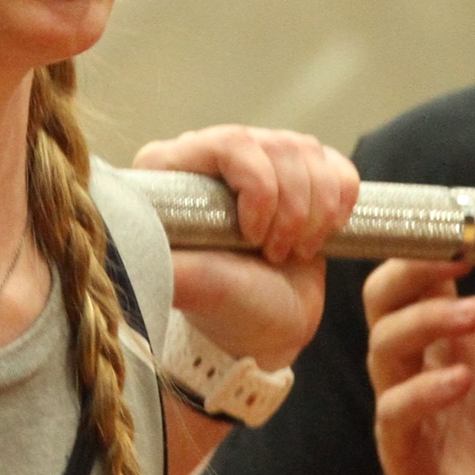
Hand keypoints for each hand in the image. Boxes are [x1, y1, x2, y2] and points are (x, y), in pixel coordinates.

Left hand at [134, 126, 358, 367]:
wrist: (263, 330)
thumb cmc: (222, 308)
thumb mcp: (191, 285)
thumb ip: (165, 259)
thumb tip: (133, 240)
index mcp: (175, 168)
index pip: (230, 143)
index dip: (258, 188)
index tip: (255, 237)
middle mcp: (215, 154)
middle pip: (278, 146)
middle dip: (291, 207)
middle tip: (277, 254)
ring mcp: (261, 161)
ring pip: (310, 152)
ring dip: (316, 210)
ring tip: (295, 251)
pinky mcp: (302, 175)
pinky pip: (337, 165)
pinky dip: (341, 202)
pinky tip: (321, 235)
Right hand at [364, 259, 474, 474]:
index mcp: (447, 345)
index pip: (415, 277)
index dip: (433, 247)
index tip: (473, 225)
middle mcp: (418, 368)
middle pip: (382, 298)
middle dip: (412, 269)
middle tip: (460, 255)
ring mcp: (404, 407)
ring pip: (384, 346)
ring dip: (426, 319)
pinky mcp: (402, 452)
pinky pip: (395, 411)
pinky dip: (425, 390)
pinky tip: (463, 382)